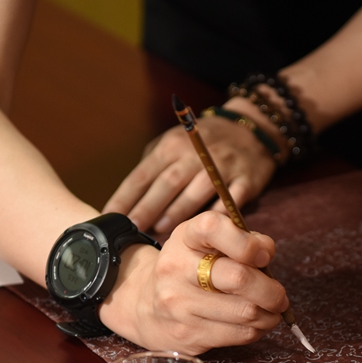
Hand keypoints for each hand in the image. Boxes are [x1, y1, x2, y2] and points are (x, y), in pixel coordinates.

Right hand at [98, 210, 287, 353]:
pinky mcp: (187, 334)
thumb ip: (242, 239)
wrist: (145, 305)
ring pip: (245, 312)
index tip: (265, 255)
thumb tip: (268, 252)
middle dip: (271, 290)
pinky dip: (257, 330)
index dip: (248, 243)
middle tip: (279, 295)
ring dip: (270, 314)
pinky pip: (239, 334)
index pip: (214, 228)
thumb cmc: (190, 269)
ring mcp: (179, 304)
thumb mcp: (208, 242)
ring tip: (271, 311)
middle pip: (239, 278)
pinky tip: (255, 324)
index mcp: (185, 237)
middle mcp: (176, 268)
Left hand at [103, 100, 277, 234]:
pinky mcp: (246, 180)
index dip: (125, 197)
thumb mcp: (174, 142)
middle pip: (167, 184)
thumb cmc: (204, 142)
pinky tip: (202, 232)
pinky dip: (215, 217)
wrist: (252, 131)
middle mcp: (195, 154)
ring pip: (196, 192)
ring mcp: (222, 167)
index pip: (142, 174)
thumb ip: (152, 165)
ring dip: (177, 213)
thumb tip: (128, 199)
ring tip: (160, 230)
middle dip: (147, 208)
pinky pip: (230, 201)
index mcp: (172, 146)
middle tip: (132, 229)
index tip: (109, 216)